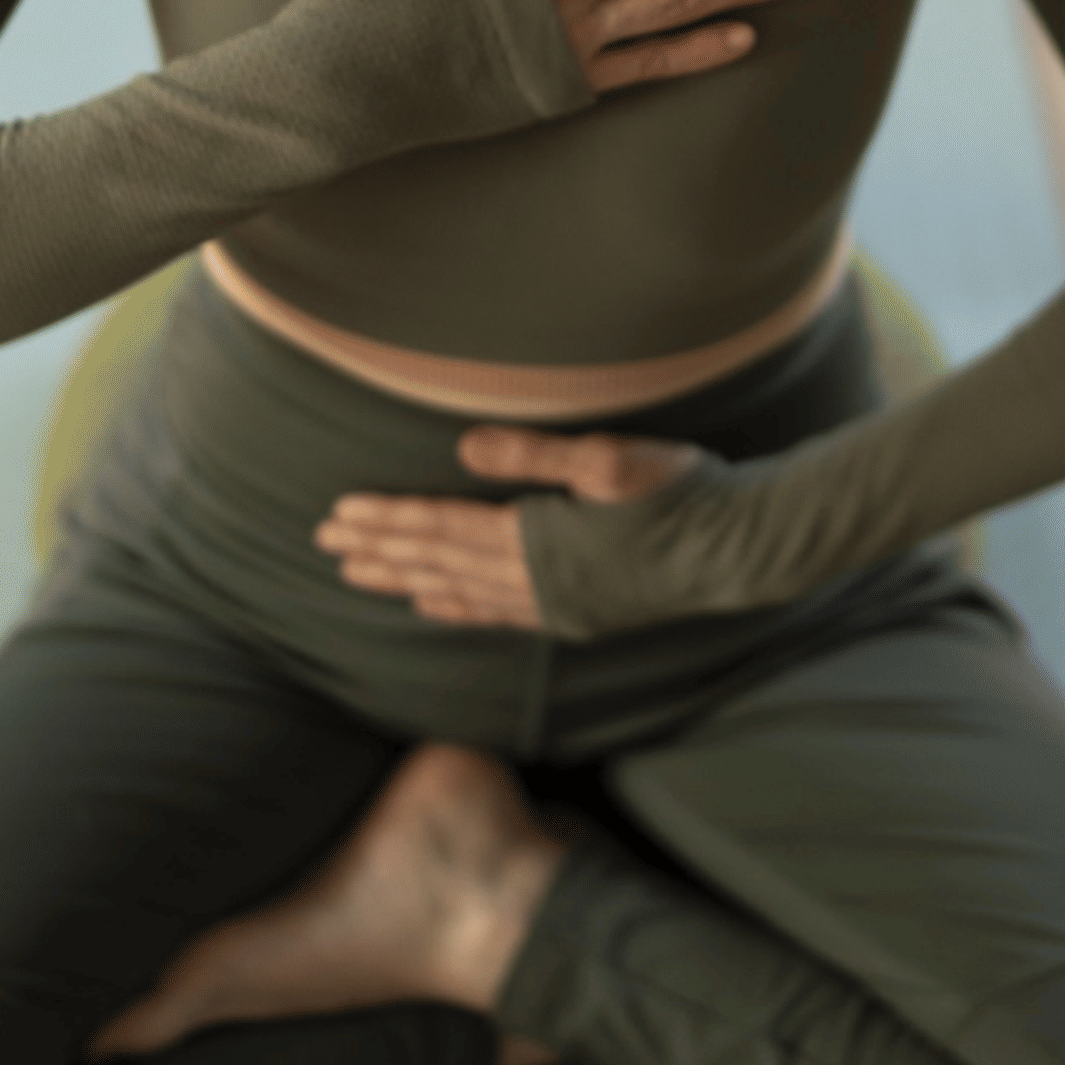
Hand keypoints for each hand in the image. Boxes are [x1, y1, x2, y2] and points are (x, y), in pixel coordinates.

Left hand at [314, 424, 705, 626]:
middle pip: (437, 562)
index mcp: (535, 537)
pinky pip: (496, 615)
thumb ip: (532, 455)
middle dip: (379, 552)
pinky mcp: (574, 614)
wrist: (740, 550)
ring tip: (358, 576)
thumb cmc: (680, 491)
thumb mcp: (607, 459)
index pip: (440, 528)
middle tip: (324, 545)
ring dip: (404, 580)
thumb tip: (462, 449)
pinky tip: (431, 605)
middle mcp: (533, 580)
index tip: (339, 516)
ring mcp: (553, 604)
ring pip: (458, 592)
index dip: (387, 521)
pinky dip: (455, 608)